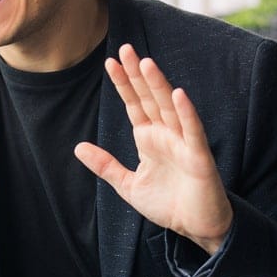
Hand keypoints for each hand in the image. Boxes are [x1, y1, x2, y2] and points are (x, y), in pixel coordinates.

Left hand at [74, 44, 232, 252]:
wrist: (196, 228)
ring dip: (158, 85)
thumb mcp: (128, 185)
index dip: (124, 84)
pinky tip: (178, 94)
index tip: (111, 62)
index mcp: (149, 138)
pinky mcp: (198, 157)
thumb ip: (106, 166)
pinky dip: (186, 113)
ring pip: (169, 108)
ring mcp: (183, 143)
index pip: (134, 104)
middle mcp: (166, 135)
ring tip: (145, 63)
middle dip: (137, 74)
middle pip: (150, 98)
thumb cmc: (168, 204)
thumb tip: (78, 148)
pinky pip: (192, 131)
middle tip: (125, 48)